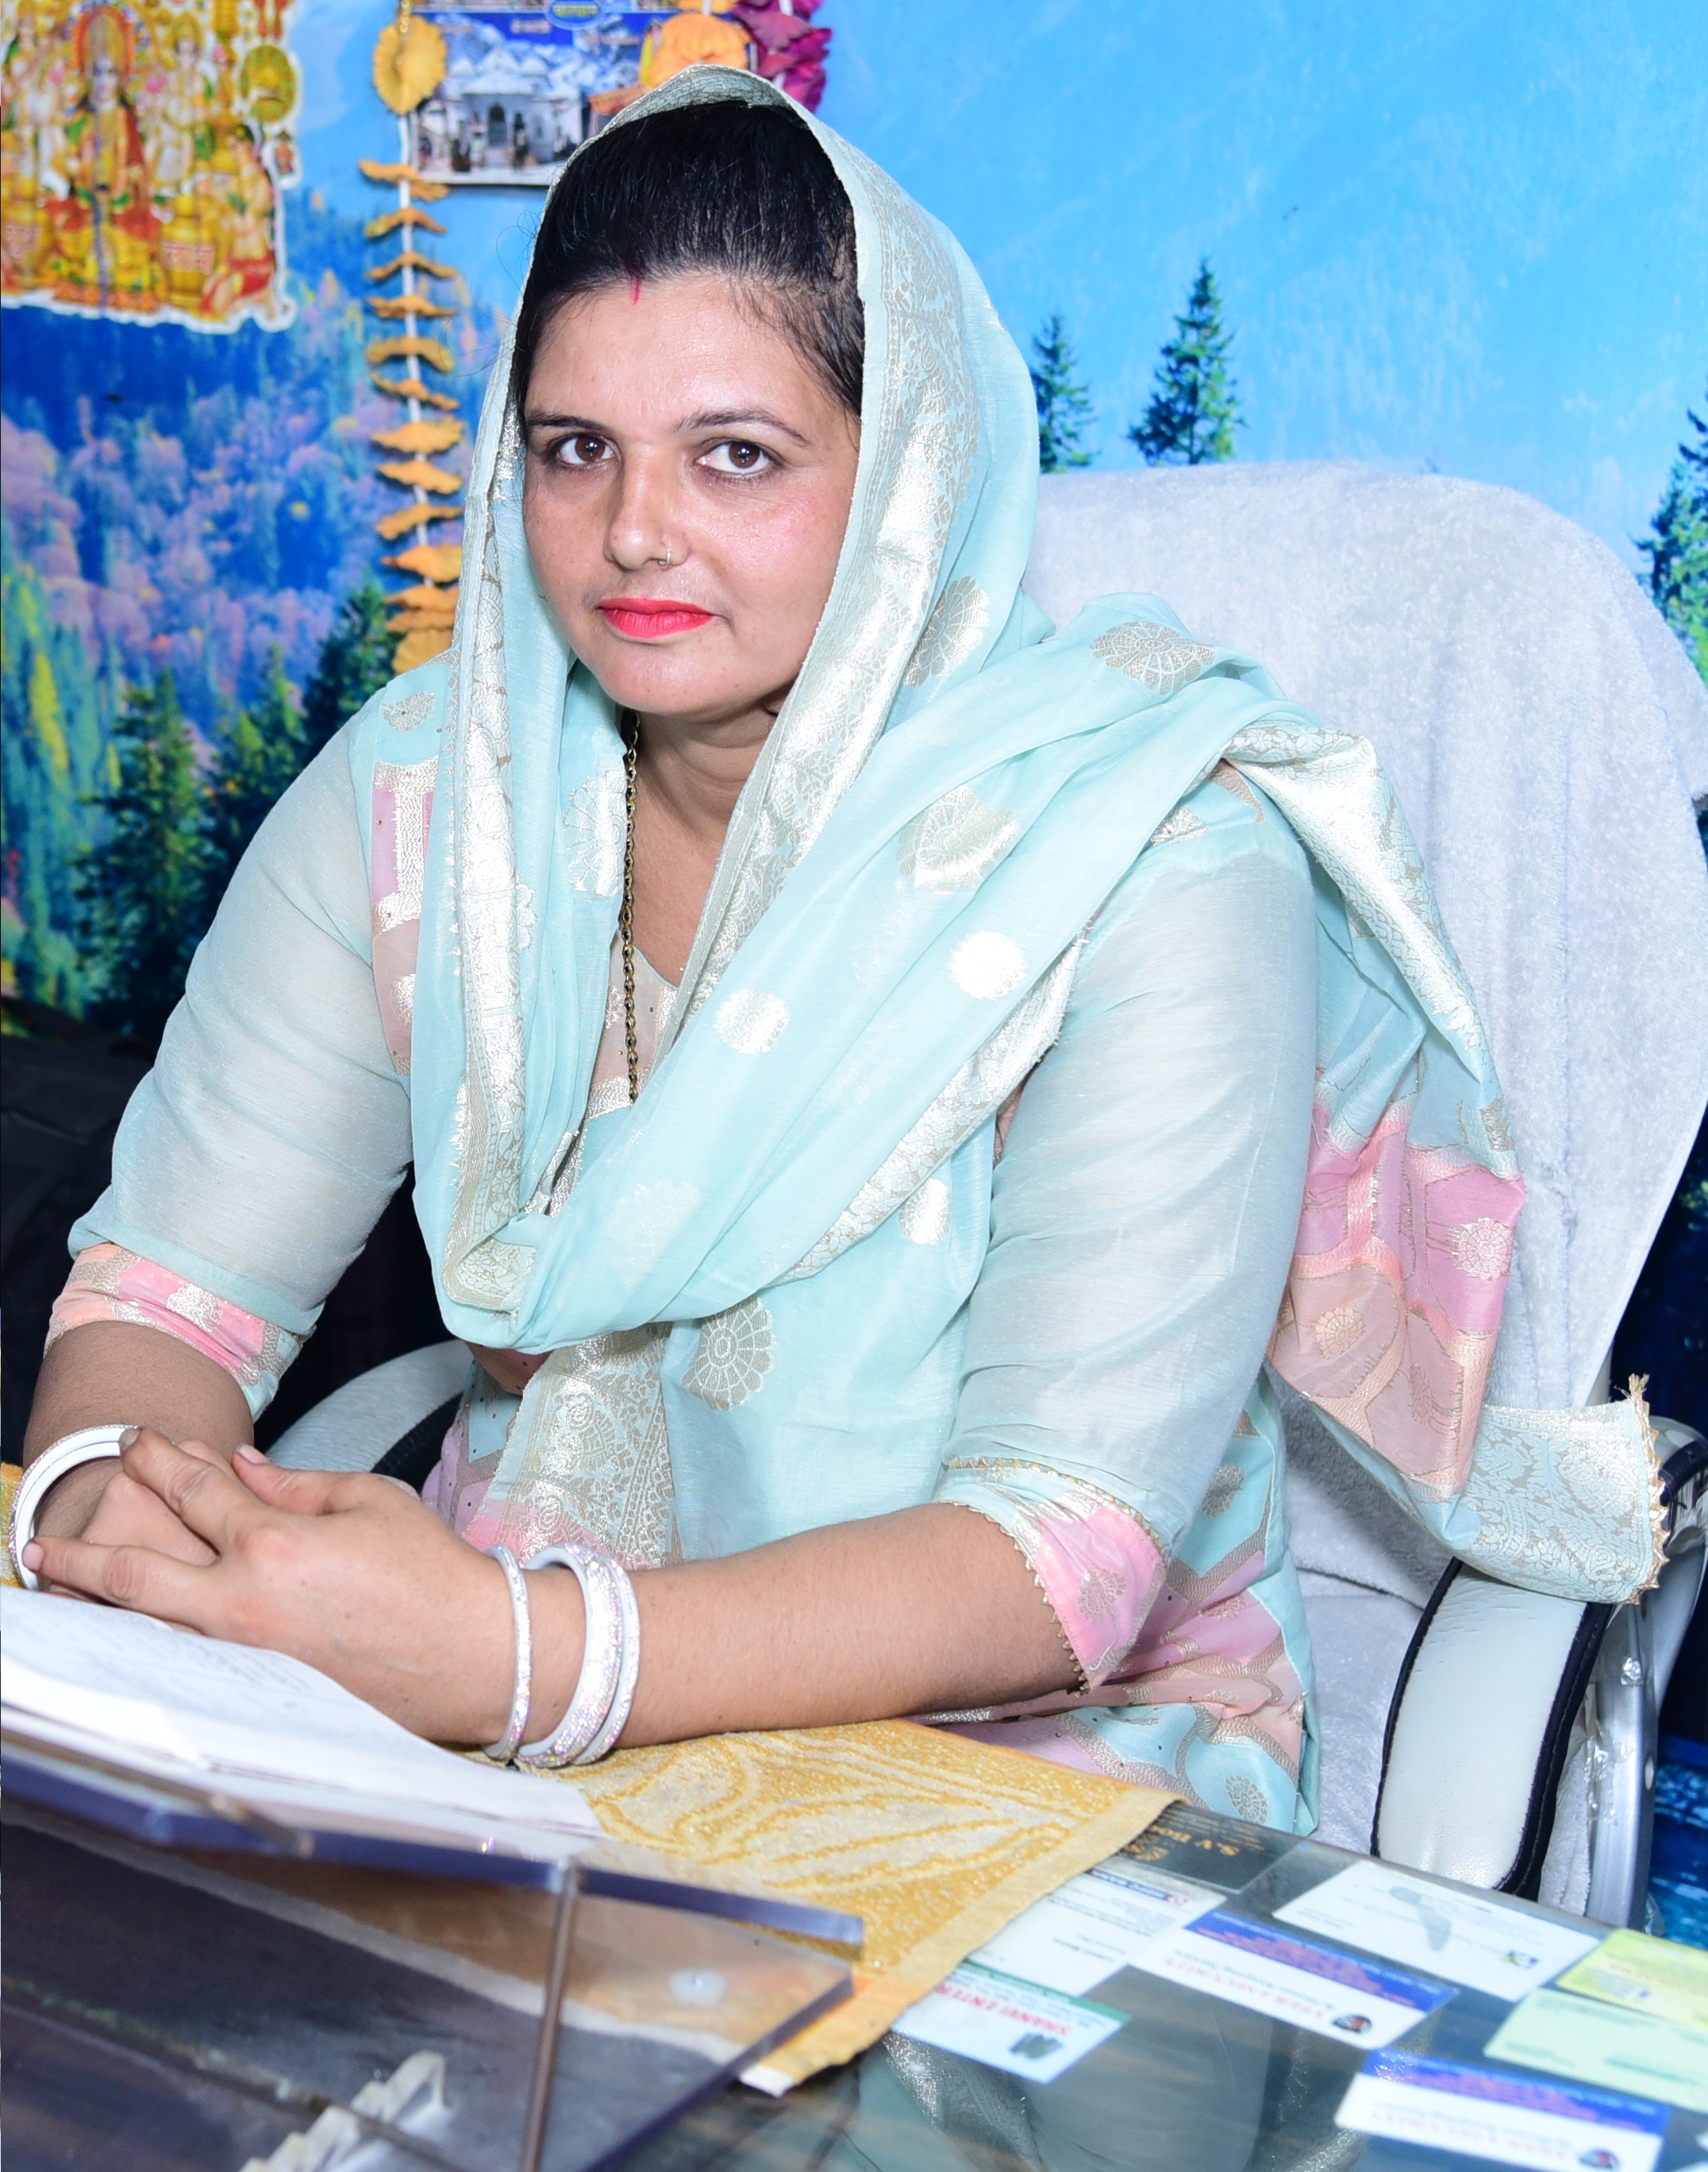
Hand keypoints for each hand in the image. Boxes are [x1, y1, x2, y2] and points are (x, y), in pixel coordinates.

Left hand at [21, 1431, 585, 1744]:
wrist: (476, 1655)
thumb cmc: (432, 1572)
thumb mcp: (369, 1501)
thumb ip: (294, 1482)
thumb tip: (238, 1468)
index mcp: (274, 1544)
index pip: (194, 1491)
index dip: (161, 1460)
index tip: (137, 1440)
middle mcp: (243, 1606)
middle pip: (135, 1571)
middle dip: (83, 1546)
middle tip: (43, 1535)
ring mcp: (244, 1659)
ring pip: (142, 1630)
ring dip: (93, 1606)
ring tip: (53, 1588)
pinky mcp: (259, 1694)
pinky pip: (181, 1664)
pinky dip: (141, 1646)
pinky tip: (118, 1639)